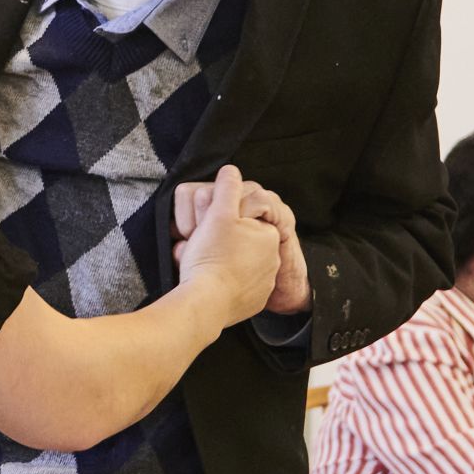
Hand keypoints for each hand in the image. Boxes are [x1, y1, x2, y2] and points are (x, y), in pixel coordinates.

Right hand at [175, 173, 310, 319]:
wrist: (206, 303)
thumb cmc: (211, 256)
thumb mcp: (219, 213)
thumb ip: (228, 189)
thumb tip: (231, 170)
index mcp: (268, 236)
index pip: (245, 221)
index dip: (223, 222)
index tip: (208, 229)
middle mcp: (273, 261)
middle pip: (241, 243)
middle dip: (221, 243)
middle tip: (201, 247)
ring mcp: (264, 285)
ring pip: (239, 265)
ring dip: (222, 263)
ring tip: (201, 265)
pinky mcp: (253, 303)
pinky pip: (239, 289)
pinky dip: (225, 284)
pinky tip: (209, 283)